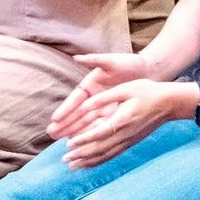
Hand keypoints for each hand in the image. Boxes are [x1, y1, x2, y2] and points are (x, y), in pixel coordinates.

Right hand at [47, 50, 161, 140]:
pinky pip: (98, 125)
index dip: (65, 109)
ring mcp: (101, 107)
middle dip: (64, 124)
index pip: (75, 99)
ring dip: (74, 131)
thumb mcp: (112, 61)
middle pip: (76, 113)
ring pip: (85, 121)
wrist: (148, 71)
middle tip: (51, 134)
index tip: (55, 119)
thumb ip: (95, 60)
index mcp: (90, 85)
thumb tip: (77, 57)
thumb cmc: (129, 64)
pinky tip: (81, 141)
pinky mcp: (111, 113)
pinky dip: (89, 132)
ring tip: (61, 140)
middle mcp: (92, 97)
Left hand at [58, 76, 196, 169]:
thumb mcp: (125, 89)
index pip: (99, 133)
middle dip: (81, 155)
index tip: (69, 144)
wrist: (170, 103)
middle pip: (100, 148)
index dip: (84, 140)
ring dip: (88, 162)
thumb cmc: (147, 92)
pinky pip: (113, 154)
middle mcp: (125, 134)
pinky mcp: (131, 142)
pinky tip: (89, 164)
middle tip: (64, 160)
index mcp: (122, 120)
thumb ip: (104, 98)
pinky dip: (100, 161)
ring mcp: (129, 140)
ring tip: (72, 166)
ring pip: (106, 155)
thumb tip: (85, 104)